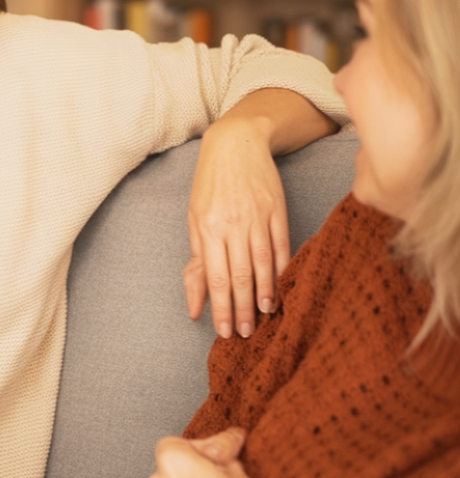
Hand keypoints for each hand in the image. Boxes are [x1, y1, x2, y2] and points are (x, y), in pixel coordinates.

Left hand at [183, 117, 291, 338]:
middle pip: (239, 275)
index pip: (215, 276)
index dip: (221, 307)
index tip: (225, 331)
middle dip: (242, 308)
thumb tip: (195, 305)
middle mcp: (232, 224)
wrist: (236, 143)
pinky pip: (282, 246)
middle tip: (245, 333)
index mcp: (207, 227)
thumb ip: (196, 262)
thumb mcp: (194, 220)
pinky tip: (282, 289)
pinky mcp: (277, 210)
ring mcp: (257, 216)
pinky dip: (282, 270)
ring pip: (263, 263)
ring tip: (264, 317)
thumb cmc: (210, 185)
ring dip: (264, 294)